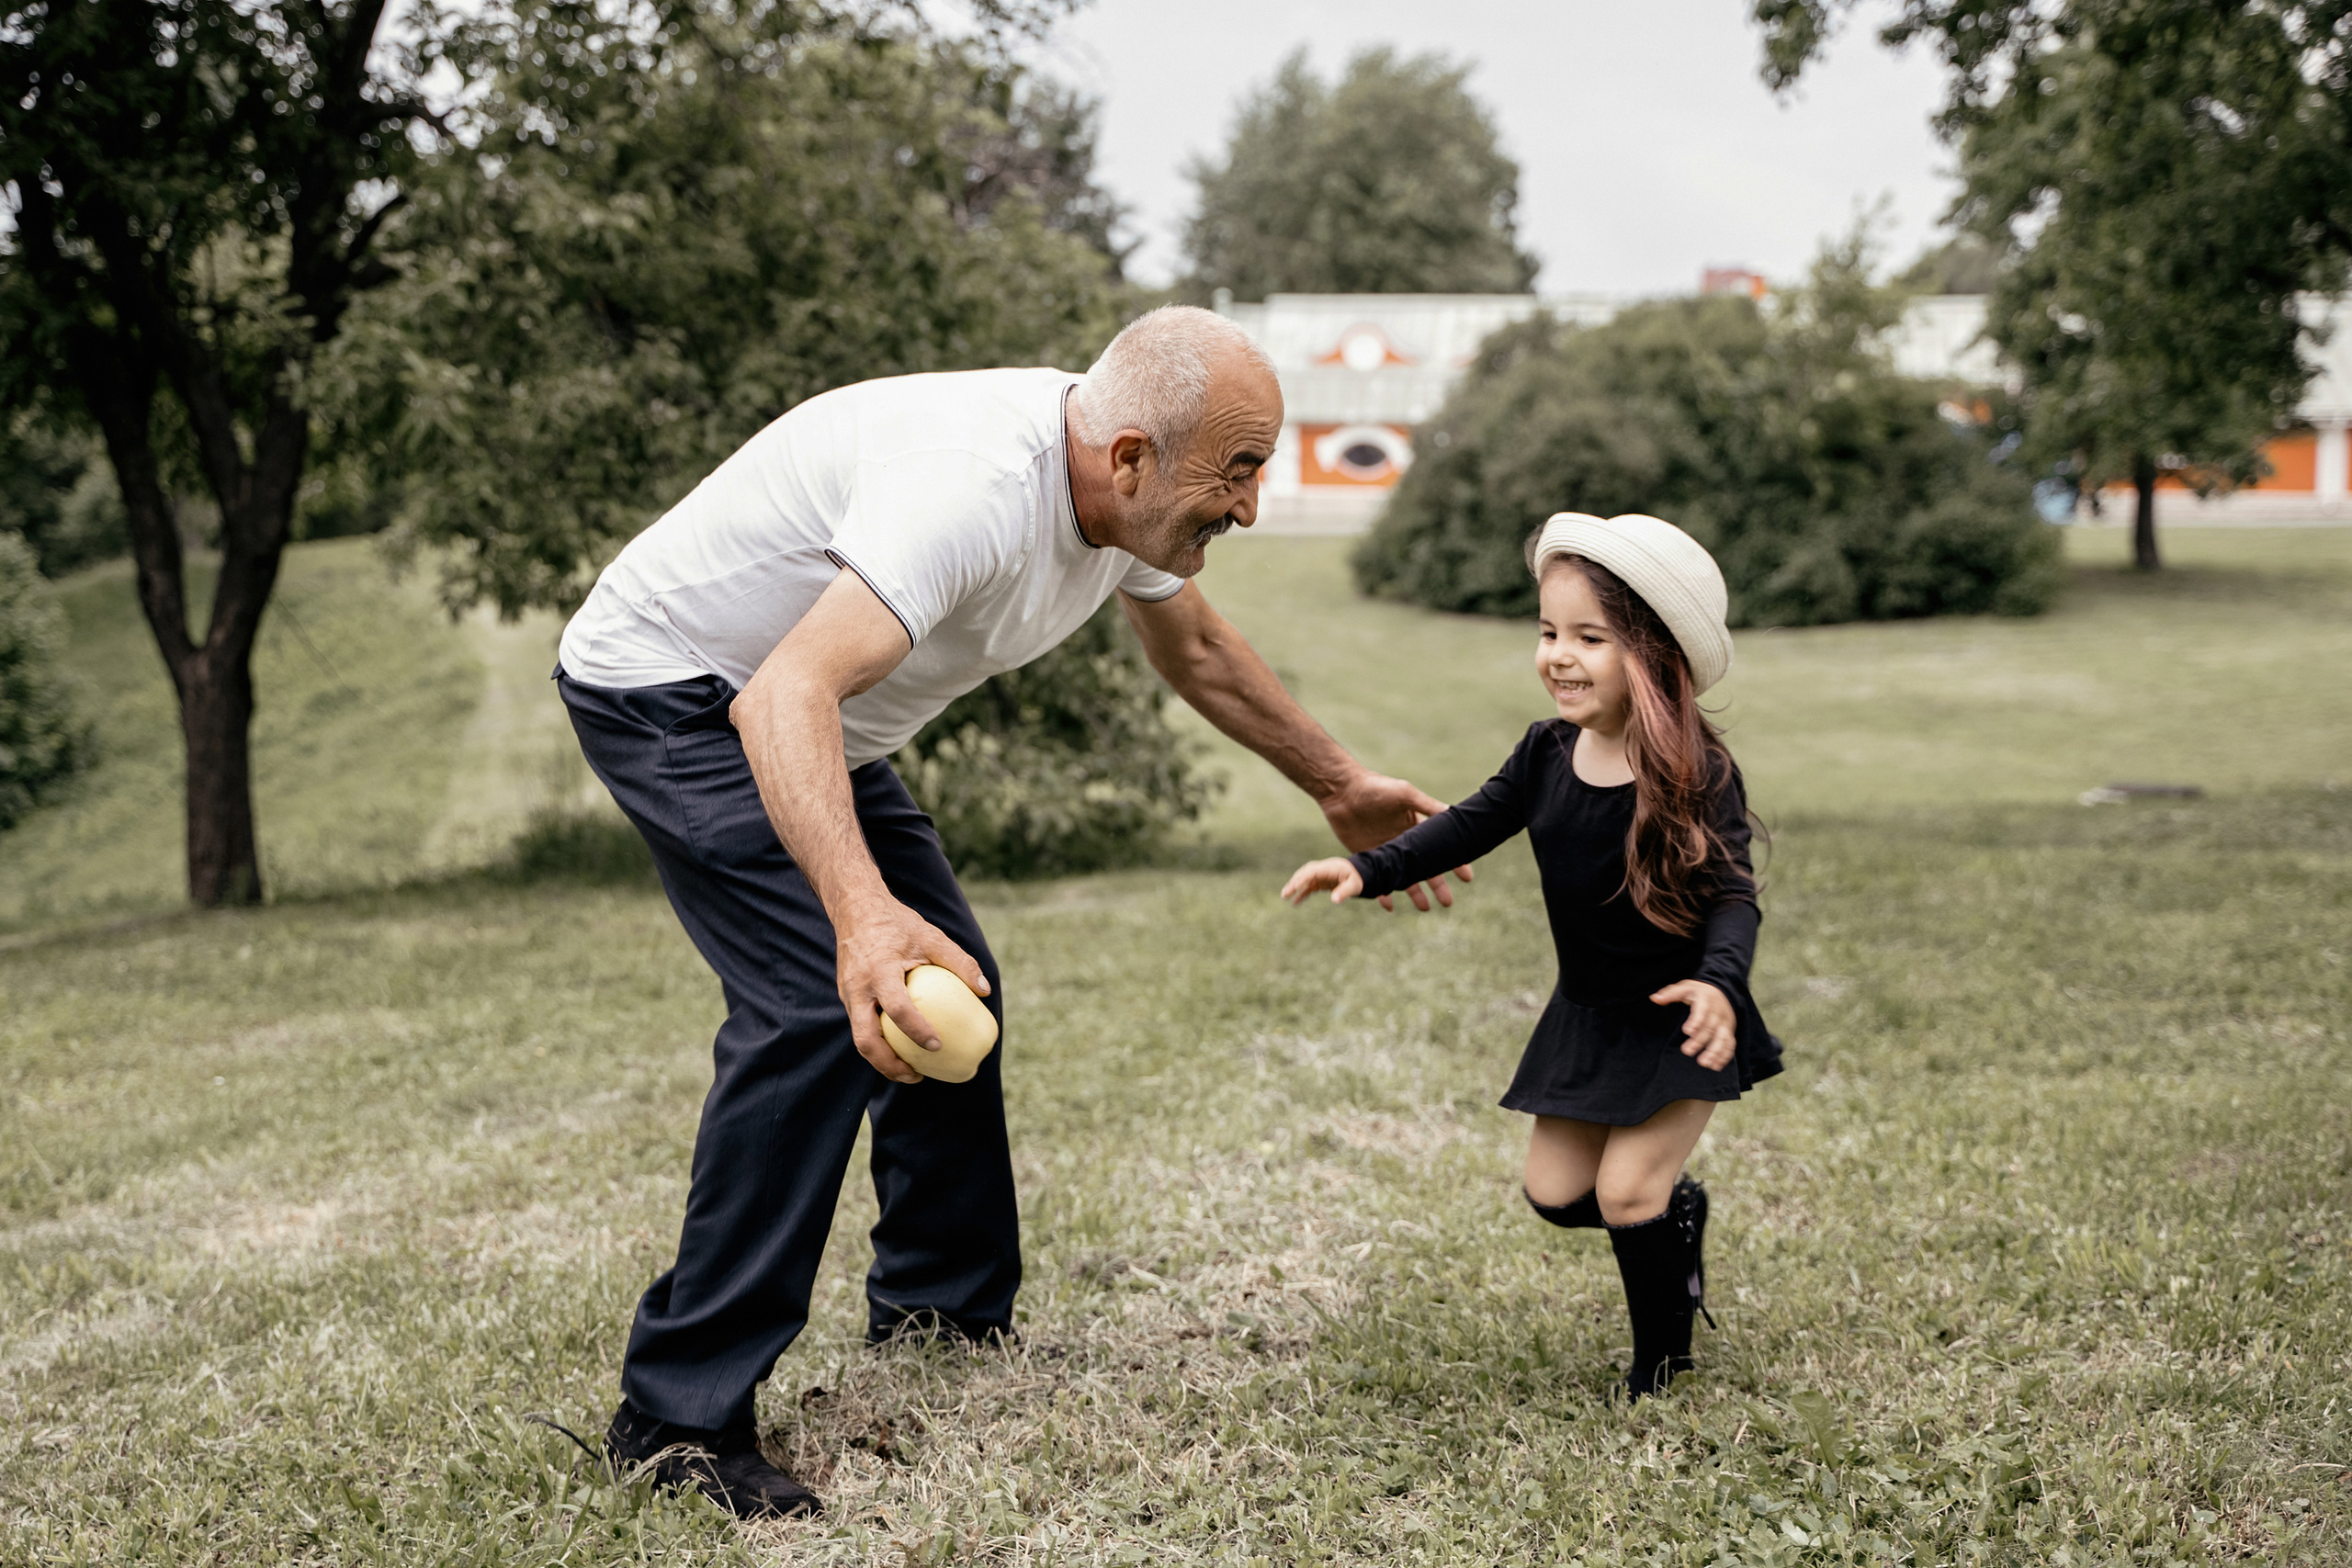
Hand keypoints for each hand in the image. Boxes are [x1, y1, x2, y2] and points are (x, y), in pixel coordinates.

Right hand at [836, 897, 992, 1083]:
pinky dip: (879, 1044)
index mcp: (879, 971)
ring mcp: (848, 995)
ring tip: (910, 1071)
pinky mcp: (846, 997)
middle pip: (865, 1040)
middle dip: (889, 1065)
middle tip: (917, 1076)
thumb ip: (959, 962)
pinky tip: (901, 1049)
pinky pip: (861, 1027)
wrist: (856, 909)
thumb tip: (985, 991)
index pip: (897, 1008)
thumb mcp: (931, 936)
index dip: (917, 1030)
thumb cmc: (898, 924)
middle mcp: (858, 988)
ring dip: (883, 1061)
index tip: (937, 1046)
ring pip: (860, 1040)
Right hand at [1281, 857, 1363, 906]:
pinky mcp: (1320, 881)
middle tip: (1285, 893)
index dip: (1303, 878)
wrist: (1360, 874)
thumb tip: (1334, 900)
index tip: (1295, 887)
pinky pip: (1308, 887)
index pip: (1312, 871)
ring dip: (1294, 886)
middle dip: (1294, 882)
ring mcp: (1320, 875)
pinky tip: (1295, 903)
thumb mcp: (1354, 886)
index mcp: (1329, 867)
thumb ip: (1344, 892)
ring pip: (1304, 879)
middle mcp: (1322, 869)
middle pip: (1304, 873)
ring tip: (1284, 896)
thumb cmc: (1357, 879)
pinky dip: (1301, 893)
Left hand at [1316, 769, 1473, 912]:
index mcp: (1415, 826)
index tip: (1466, 877)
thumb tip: (1452, 813)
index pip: (1439, 848)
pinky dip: (1383, 892)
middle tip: (1447, 902)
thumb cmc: (1375, 788)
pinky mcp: (1367, 855)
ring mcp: (1385, 850)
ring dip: (1414, 893)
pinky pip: (1378, 878)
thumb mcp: (1405, 794)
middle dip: (1437, 885)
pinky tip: (1389, 905)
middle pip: (1424, 868)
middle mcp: (1403, 841)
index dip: (1454, 862)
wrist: (1341, 790)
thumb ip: (1427, 806)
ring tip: (1425, 908)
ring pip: (1403, 877)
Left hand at [1653, 980, 1734, 1071]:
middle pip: (1710, 1028)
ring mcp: (1725, 1023)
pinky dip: (1724, 1055)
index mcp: (1706, 1000)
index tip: (1687, 1031)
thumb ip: (1670, 993)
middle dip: (1699, 1040)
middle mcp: (1717, 1012)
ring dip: (1715, 1051)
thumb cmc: (1699, 991)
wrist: (1722, 991)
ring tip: (1704, 1062)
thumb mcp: (1685, 987)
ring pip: (1723, 1038)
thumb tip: (1654, 998)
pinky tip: (1715, 1066)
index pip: (1702, 1010)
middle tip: (1687, 1051)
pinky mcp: (1729, 1031)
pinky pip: (1730, 1044)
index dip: (1696, 1021)